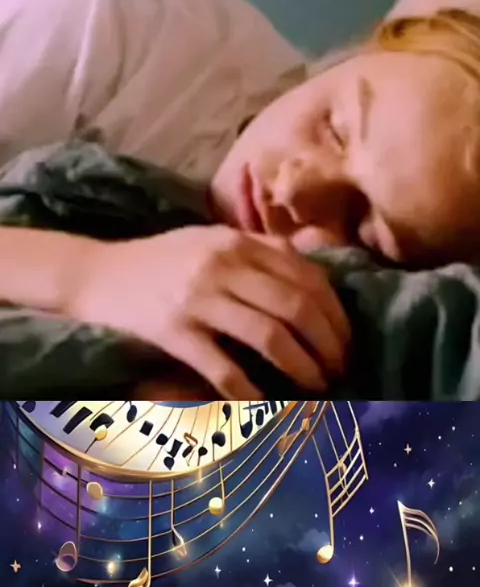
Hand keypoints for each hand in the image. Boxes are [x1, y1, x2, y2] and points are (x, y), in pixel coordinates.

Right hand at [72, 226, 350, 398]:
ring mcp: (198, 297)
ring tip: (319, 387)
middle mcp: (224, 264)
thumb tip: (315, 273)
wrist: (99, 274)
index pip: (307, 276)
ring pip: (270, 336)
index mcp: (238, 241)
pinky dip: (253, 391)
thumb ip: (259, 249)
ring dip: (304, 368)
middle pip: (297, 307)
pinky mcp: (174, 331)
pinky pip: (225, 368)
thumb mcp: (212, 240)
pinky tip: (267, 403)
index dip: (336, 313)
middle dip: (329, 344)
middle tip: (342, 369)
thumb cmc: (162, 260)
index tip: (347, 341)